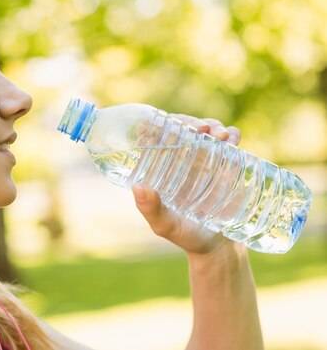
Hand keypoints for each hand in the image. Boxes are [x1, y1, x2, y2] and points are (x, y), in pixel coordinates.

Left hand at [132, 115, 241, 254]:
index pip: (155, 136)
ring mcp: (205, 159)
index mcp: (160, 168)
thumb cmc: (186, 236)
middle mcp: (181, 159)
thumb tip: (138, 186)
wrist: (219, 248)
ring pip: (206, 130)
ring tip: (220, 134)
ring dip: (212, 125)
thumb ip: (150, 209)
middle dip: (191, 122)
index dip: (158, 124)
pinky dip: (233, 134)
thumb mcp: (165, 226)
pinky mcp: (228, 164)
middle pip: (182, 128)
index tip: (166, 124)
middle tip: (202, 129)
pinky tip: (233, 139)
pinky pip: (230, 141)